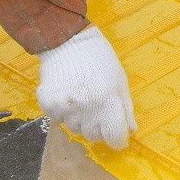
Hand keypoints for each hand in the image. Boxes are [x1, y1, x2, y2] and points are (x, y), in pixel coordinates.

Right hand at [36, 26, 135, 148]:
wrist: (67, 40)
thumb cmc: (99, 58)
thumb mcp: (120, 80)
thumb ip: (126, 108)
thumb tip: (131, 130)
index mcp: (107, 102)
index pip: (115, 139)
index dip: (119, 138)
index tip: (118, 132)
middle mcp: (86, 109)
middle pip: (95, 136)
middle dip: (99, 126)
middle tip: (98, 104)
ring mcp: (65, 108)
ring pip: (76, 129)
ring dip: (81, 118)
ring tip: (82, 94)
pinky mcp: (48, 105)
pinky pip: (59, 119)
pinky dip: (64, 111)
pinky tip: (68, 92)